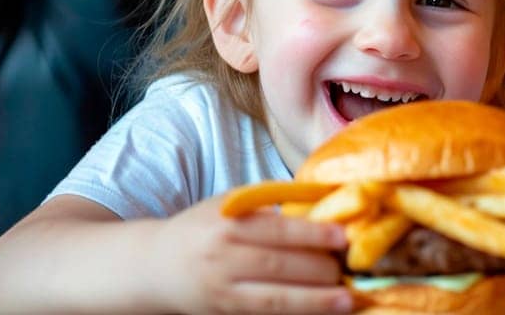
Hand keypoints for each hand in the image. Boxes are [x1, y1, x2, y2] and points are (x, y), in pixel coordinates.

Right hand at [152, 196, 351, 313]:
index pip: (276, 230)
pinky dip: (295, 314)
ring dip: (314, 300)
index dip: (312, 234)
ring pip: (274, 299)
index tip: (344, 236)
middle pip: (278, 266)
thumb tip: (326, 202)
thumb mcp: (230, 205)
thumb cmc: (203, 228)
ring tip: (346, 299)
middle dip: (319, 268)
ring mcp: (222, 291)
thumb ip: (271, 203)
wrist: (154, 266)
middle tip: (350, 267)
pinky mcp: (224, 313)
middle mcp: (221, 258)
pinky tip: (320, 311)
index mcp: (226, 224)